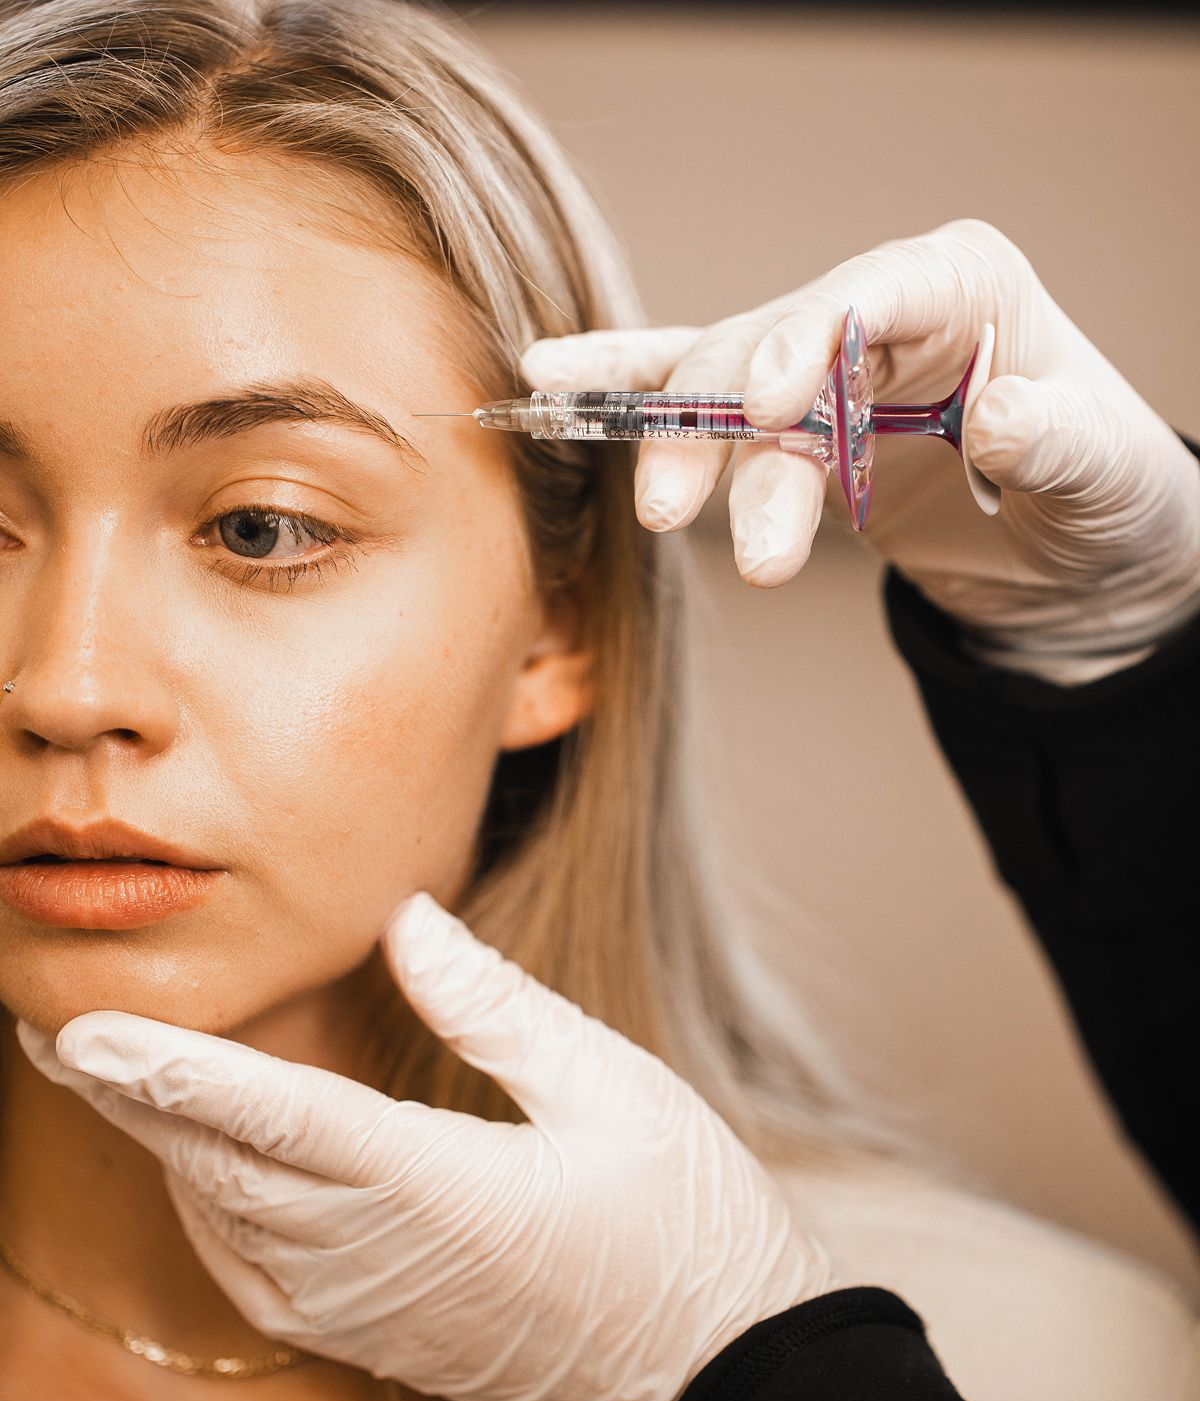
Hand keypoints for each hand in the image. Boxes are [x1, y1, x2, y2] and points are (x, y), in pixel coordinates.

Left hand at [17, 893, 835, 1400]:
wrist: (708, 1374)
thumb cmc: (677, 1223)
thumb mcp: (610, 1088)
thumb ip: (494, 1003)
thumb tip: (408, 917)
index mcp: (438, 1189)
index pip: (276, 1116)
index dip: (174, 1067)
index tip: (84, 1029)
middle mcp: (376, 1257)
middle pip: (218, 1165)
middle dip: (127, 1093)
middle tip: (51, 1027)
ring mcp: (365, 1305)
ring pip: (223, 1216)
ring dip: (155, 1140)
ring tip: (102, 1073)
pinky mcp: (368, 1329)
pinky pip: (250, 1264)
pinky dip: (203, 1198)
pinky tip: (190, 1156)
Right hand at [521, 217, 1199, 683]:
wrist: (1074, 563)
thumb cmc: (1101, 496)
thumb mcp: (1102, 475)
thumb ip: (1056, 442)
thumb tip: (1000, 415)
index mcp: (961, 286)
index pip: (868, 291)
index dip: (806, 338)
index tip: (766, 406)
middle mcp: (880, 313)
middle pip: (772, 343)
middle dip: (718, 420)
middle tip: (676, 506)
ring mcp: (826, 369)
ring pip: (727, 396)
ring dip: (694, 464)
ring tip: (678, 525)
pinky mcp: (792, 428)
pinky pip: (702, 401)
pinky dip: (635, 392)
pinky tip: (557, 378)